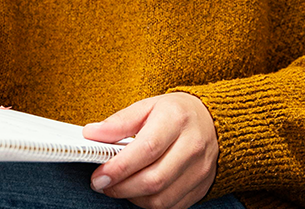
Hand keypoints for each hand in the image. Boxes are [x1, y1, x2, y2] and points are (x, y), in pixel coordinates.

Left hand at [82, 92, 218, 208]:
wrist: (212, 121)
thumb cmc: (176, 113)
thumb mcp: (147, 106)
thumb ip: (119, 122)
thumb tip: (92, 134)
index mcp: (176, 119)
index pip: (147, 149)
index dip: (120, 167)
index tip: (99, 175)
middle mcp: (193, 145)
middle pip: (154, 179)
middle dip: (121, 187)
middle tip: (103, 183)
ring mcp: (200, 169)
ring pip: (161, 199)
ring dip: (133, 197)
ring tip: (121, 185)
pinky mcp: (202, 186)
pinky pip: (171, 206)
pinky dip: (150, 203)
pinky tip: (140, 190)